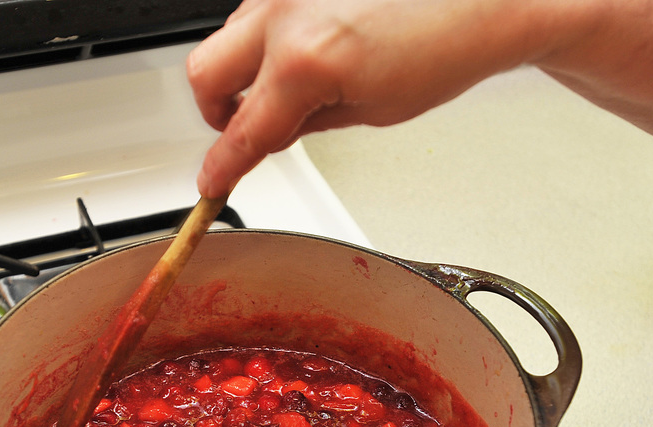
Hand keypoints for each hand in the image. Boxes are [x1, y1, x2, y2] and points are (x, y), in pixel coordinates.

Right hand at [187, 0, 542, 196]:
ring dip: (244, 70)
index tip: (211, 183)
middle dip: (217, 111)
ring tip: (291, 88)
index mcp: (305, 61)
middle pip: (206, 74)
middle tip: (245, 131)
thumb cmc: (446, 45)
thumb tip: (268, 136)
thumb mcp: (373, 110)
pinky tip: (307, 51)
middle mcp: (285, 13)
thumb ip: (306, 123)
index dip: (223, 167)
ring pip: (228, 36)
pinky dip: (268, 38)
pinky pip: (257, 10)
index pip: (244, 131)